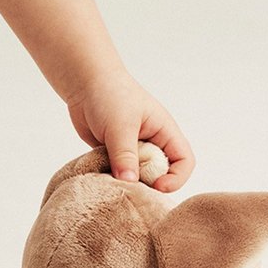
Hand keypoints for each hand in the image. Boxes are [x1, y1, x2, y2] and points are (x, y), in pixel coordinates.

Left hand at [63, 69, 194, 192]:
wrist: (83, 81)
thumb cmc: (109, 93)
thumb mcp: (121, 125)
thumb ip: (125, 154)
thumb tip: (129, 183)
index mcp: (164, 132)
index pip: (184, 161)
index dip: (176, 178)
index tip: (157, 186)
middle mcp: (151, 142)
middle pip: (160, 174)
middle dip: (148, 183)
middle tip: (130, 186)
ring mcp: (132, 149)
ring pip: (137, 176)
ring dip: (127, 181)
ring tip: (112, 180)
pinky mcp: (114, 153)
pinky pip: (118, 173)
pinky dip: (111, 177)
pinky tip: (100, 175)